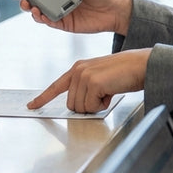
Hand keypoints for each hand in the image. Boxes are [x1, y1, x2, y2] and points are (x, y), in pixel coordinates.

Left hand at [26, 49, 150, 113]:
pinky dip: (103, 104)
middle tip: (104, 94)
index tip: (32, 106)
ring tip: (108, 91)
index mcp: (78, 68)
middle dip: (88, 106)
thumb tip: (79, 106)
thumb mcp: (100, 78)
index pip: (56, 86)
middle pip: (72, 105)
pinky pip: (92, 107)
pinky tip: (111, 91)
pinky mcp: (92, 83)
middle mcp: (78, 70)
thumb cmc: (125, 73)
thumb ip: (86, 88)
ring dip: (96, 105)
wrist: (141, 65)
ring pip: (81, 108)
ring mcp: (84, 76)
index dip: (43, 98)